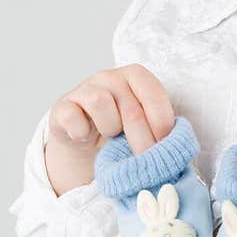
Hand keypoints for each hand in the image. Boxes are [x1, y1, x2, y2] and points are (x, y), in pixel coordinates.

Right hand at [48, 63, 175, 157]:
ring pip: (100, 102)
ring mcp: (84, 89)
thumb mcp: (144, 126)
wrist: (86, 145)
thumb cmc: (122, 132)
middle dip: (141, 139)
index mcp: (135, 76)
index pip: (153, 92)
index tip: (164, 143)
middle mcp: (109, 77)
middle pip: (130, 107)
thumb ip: (158, 127)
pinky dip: (80, 131)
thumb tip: (174, 146)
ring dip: (109, 128)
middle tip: (144, 159)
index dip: (161, 120)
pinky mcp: (62, 107)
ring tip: (110, 137)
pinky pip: (72, 116)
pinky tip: (85, 137)